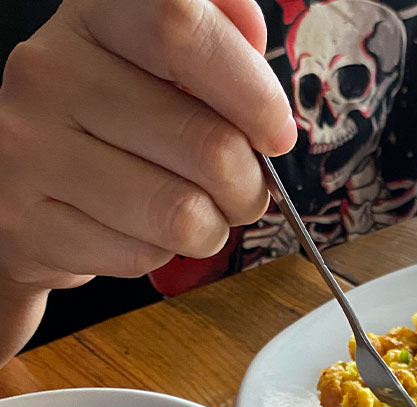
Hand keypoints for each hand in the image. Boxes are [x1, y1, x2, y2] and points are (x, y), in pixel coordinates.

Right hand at [0, 0, 295, 363]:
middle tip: (240, 189)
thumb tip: (252, 36)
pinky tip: (140, 230)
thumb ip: (215, 37)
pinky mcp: (30, 224)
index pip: (182, 28)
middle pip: (207, 145)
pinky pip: (143, 255)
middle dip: (249, 186)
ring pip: (183, 214)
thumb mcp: (159, 60)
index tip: (275, 133)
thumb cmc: (116, 122)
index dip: (252, 91)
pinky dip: (162, 254)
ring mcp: (31, 150)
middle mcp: (51, 73)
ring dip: (212, 227)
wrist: (24, 185)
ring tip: (195, 212)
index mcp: (94, 17)